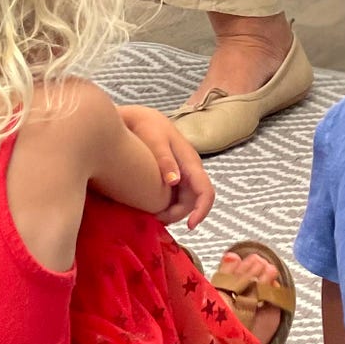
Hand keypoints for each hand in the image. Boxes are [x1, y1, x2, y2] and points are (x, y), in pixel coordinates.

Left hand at [119, 105, 214, 229]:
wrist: (139, 117)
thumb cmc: (146, 126)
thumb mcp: (155, 141)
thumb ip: (165, 160)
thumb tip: (175, 182)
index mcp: (191, 162)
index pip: (206, 191)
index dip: (202, 211)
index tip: (189, 226)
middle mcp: (190, 170)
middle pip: (194, 201)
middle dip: (180, 215)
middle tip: (156, 220)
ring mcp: (182, 173)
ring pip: (185, 200)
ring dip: (173, 212)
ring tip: (152, 216)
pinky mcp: (173, 175)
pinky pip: (175, 195)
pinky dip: (167, 205)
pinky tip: (151, 208)